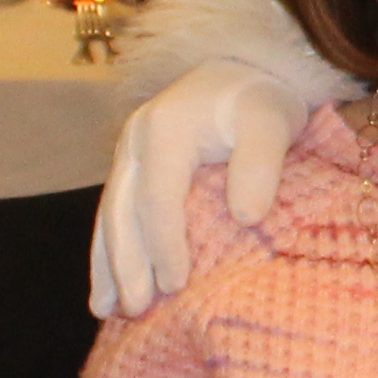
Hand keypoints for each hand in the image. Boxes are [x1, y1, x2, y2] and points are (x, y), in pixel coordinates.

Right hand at [93, 57, 313, 314]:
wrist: (246, 66)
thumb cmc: (261, 99)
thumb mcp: (272, 122)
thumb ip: (260, 165)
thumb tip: (246, 216)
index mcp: (165, 130)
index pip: (159, 200)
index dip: (164, 246)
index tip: (177, 287)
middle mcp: (136, 140)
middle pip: (124, 212)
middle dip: (127, 266)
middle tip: (136, 311)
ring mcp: (129, 152)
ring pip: (110, 215)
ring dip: (107, 264)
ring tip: (105, 311)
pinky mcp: (133, 165)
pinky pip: (115, 211)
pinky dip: (109, 249)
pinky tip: (107, 285)